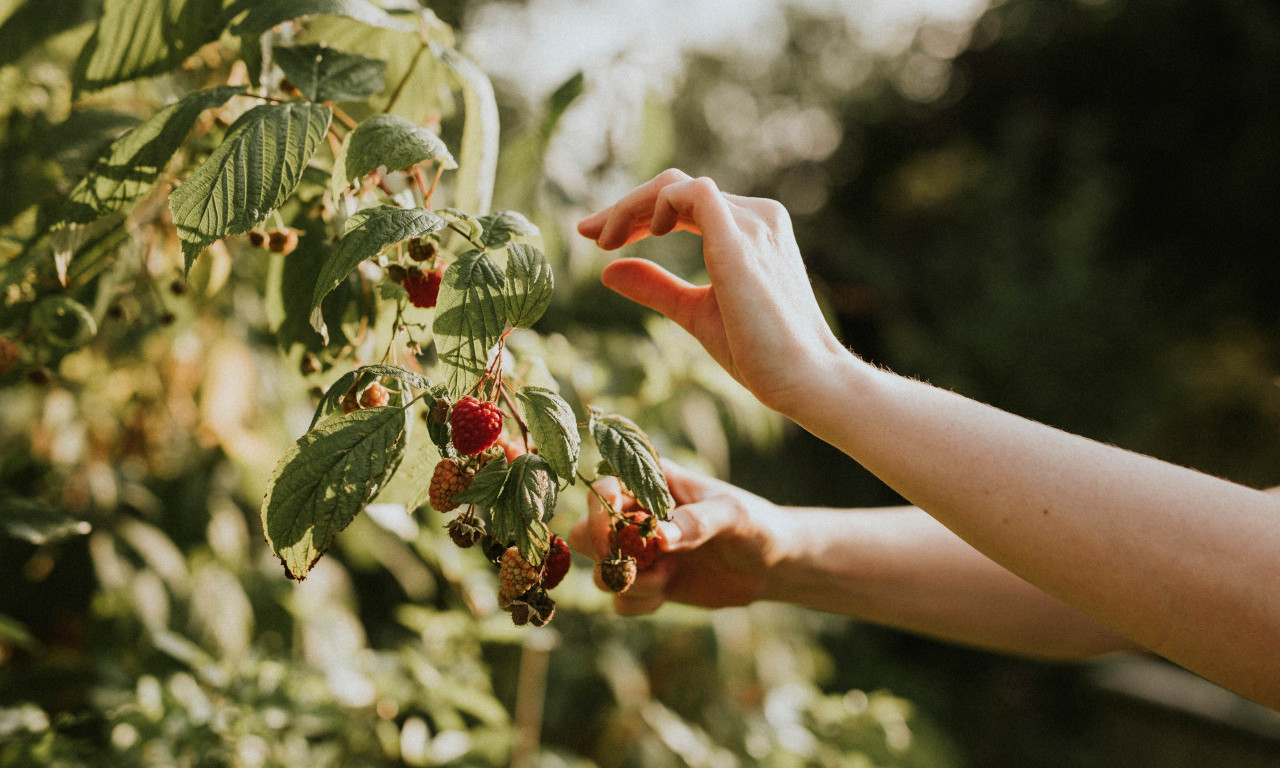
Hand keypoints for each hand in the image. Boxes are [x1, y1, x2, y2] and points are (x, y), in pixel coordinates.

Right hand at [569, 460, 790, 614]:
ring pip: (600, 569)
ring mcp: (640, 553)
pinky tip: (669, 591)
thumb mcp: (732, 515)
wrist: (771, 564)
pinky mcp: (649, 584)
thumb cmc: (754, 524)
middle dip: (602, 551)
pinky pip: (621, 600)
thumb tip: (659, 537)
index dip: (600, 509)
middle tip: (633, 563)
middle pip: (587, 530)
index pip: (604, 487)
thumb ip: (697, 522)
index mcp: (652, 484)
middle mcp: (637, 516)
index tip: (617, 532)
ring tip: (666, 577)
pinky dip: (639, 602)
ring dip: (626, 580)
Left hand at [577, 169, 848, 411]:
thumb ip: (657, 287)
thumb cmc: (760, 353)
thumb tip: (607, 271)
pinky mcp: (742, 240)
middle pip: (676, 187)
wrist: (805, 380)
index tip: (598, 239)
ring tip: (604, 239)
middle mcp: (756, 217)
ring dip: (632, 206)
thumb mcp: (695, 312)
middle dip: (626, 207)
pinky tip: (644, 235)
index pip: (685, 203)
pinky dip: (657, 205)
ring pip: (678, 185)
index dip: (637, 214)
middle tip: (587, 232)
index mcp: (750, 231)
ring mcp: (753, 223)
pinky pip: (692, 193)